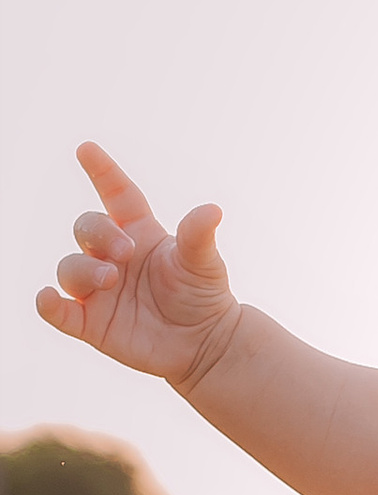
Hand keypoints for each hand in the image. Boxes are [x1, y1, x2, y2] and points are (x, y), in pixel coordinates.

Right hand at [36, 143, 237, 387]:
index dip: (102, 172)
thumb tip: (212, 210)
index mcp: (139, 233)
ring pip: (70, 268)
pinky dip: (48, 304)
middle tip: (124, 253)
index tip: (86, 150)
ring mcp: (99, 289)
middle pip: (86, 228)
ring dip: (83, 270)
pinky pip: (58, 311)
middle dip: (99, 234)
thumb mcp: (204, 263)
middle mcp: (113, 256)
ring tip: (109, 279)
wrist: (206, 344)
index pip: (116, 194)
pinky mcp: (91, 323)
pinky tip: (48, 299)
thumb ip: (199, 236)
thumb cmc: (203, 296)